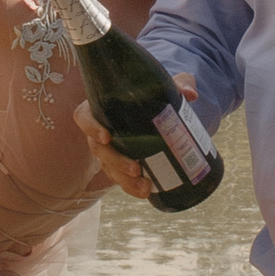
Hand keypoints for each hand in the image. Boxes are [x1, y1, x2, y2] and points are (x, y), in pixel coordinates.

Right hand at [73, 76, 198, 199]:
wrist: (156, 108)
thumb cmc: (151, 92)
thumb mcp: (164, 85)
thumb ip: (178, 84)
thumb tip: (190, 94)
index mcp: (100, 107)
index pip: (83, 117)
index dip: (91, 128)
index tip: (107, 137)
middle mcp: (99, 131)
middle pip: (99, 150)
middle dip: (116, 162)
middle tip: (136, 169)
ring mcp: (108, 151)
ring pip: (109, 169)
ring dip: (125, 181)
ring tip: (145, 187)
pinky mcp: (120, 164)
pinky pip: (121, 179)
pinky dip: (132, 187)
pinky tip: (147, 192)